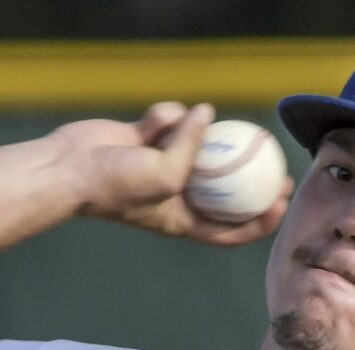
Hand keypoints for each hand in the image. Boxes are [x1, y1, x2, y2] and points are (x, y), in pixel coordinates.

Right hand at [50, 102, 290, 244]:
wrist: (72, 167)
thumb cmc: (118, 184)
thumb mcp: (166, 174)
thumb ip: (193, 148)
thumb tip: (207, 114)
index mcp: (182, 220)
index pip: (229, 231)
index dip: (258, 222)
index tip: (281, 204)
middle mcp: (176, 195)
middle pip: (223, 190)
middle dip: (252, 180)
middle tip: (278, 164)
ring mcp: (163, 165)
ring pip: (197, 144)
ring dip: (193, 132)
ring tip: (182, 128)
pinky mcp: (148, 139)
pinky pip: (170, 120)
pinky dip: (165, 115)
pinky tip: (150, 121)